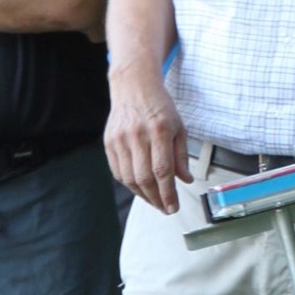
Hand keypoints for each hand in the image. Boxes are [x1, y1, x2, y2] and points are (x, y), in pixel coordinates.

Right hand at [105, 60, 189, 214]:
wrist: (133, 86)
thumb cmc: (159, 106)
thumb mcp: (179, 127)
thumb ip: (181, 155)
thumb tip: (185, 180)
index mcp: (159, 130)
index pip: (162, 171)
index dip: (167, 193)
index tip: (173, 207)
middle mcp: (138, 135)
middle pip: (144, 178)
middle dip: (156, 199)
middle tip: (164, 208)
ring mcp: (120, 139)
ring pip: (129, 178)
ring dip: (143, 195)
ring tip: (154, 200)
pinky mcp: (109, 142)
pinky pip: (118, 171)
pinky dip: (129, 184)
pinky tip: (140, 188)